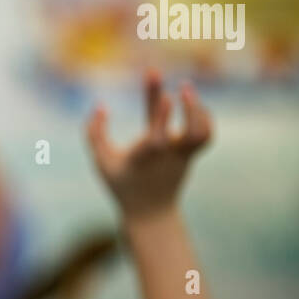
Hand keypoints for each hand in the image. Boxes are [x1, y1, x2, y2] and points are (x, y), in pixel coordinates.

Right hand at [87, 70, 212, 220]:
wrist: (150, 212)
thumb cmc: (122, 184)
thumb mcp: (101, 161)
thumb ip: (94, 133)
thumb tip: (101, 106)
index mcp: (144, 158)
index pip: (158, 137)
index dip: (163, 116)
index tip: (166, 96)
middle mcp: (168, 156)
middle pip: (190, 133)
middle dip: (189, 108)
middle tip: (182, 85)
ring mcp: (182, 156)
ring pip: (201, 133)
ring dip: (198, 109)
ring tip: (185, 89)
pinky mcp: (190, 156)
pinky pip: (204, 134)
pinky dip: (202, 116)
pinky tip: (190, 103)